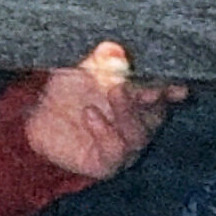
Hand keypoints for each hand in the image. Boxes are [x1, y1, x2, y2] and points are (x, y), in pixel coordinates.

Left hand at [22, 42, 185, 179]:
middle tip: (136, 80)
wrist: (39, 115)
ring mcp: (124, 147)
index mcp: (139, 102)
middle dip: (150, 98)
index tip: (177, 85)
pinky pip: (114, 153)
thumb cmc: (69, 90)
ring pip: (138, 136)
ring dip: (128, 113)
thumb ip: (101, 59)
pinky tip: (90, 113)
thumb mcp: (84, 68)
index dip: (171, 90)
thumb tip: (115, 50)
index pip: (163, 97)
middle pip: (155, 116)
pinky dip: (105, 132)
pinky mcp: (106, 164)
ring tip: (114, 91)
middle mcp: (137, 126)